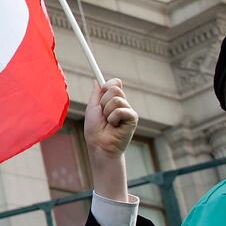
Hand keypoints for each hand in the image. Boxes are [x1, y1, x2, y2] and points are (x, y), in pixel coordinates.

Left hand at [83, 78, 137, 200]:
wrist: (99, 145)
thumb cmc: (94, 129)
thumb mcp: (92, 108)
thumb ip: (96, 94)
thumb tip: (96, 80)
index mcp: (112, 100)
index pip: (115, 83)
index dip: (108, 84)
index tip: (102, 89)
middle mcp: (122, 103)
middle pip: (115, 88)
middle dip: (104, 101)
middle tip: (102, 113)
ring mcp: (128, 110)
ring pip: (117, 99)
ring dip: (107, 111)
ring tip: (108, 122)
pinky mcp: (133, 118)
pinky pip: (121, 110)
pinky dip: (113, 118)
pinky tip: (114, 126)